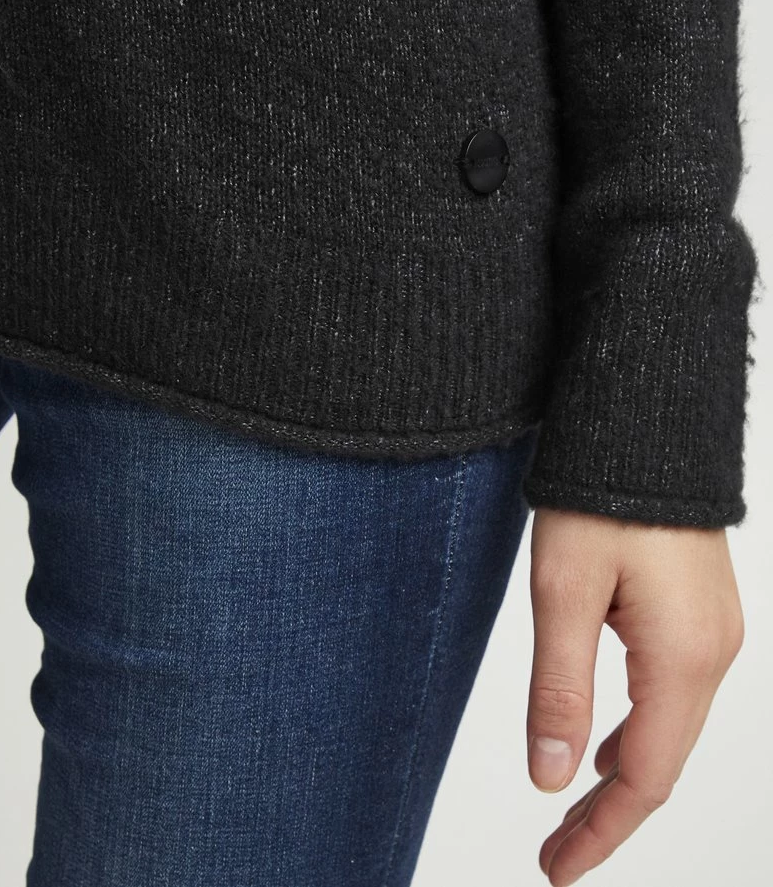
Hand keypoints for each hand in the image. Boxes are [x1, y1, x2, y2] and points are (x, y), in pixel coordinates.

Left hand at [526, 506, 744, 886]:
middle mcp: (713, 653)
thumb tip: (553, 777)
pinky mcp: (703, 611)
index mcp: (682, 657)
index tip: (555, 870)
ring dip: (624, 773)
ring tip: (574, 809)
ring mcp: (715, 631)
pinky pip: (676, 691)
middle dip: (610, 814)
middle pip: (664, 762)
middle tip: (554, 853)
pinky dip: (640, 729)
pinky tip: (609, 741)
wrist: (642, 426)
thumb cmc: (599, 497)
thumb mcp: (562, 592)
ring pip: (671, 729)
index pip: (644, 778)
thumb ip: (559, 688)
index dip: (601, 833)